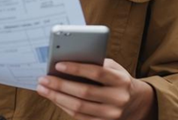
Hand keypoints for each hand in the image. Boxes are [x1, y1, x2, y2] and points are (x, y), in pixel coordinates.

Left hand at [37, 58, 155, 119]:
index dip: (76, 69)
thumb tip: (66, 62)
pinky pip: (79, 117)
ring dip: (57, 97)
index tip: (57, 65)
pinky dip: (63, 106)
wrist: (134, 101)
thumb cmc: (116, 79)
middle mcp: (118, 98)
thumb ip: (94, 64)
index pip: (97, 73)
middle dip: (60, 85)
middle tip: (43, 79)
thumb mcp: (112, 67)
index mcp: (121, 80)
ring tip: (43, 89)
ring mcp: (111, 114)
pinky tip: (54, 98)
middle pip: (84, 92)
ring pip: (78, 107)